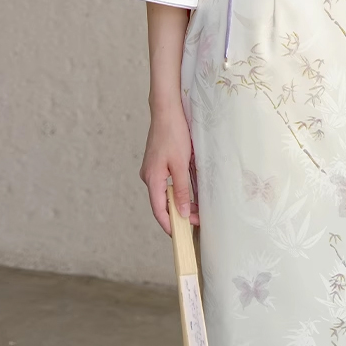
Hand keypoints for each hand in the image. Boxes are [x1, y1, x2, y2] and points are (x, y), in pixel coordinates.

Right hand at [139, 100, 199, 235]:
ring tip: (196, 209)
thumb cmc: (173, 133)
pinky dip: (178, 190)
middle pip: (162, 203)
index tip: (183, 236)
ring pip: (165, 193)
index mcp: (152, 179)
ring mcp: (152, 170)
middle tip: (197, 221)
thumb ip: (180, 189)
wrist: (167, 109)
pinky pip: (167, 183)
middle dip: (178, 214)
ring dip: (179, 202)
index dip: (170, 226)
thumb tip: (181, 212)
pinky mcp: (158, 163)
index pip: (159, 211)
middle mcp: (149, 176)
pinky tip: (190, 192)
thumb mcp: (181, 163)